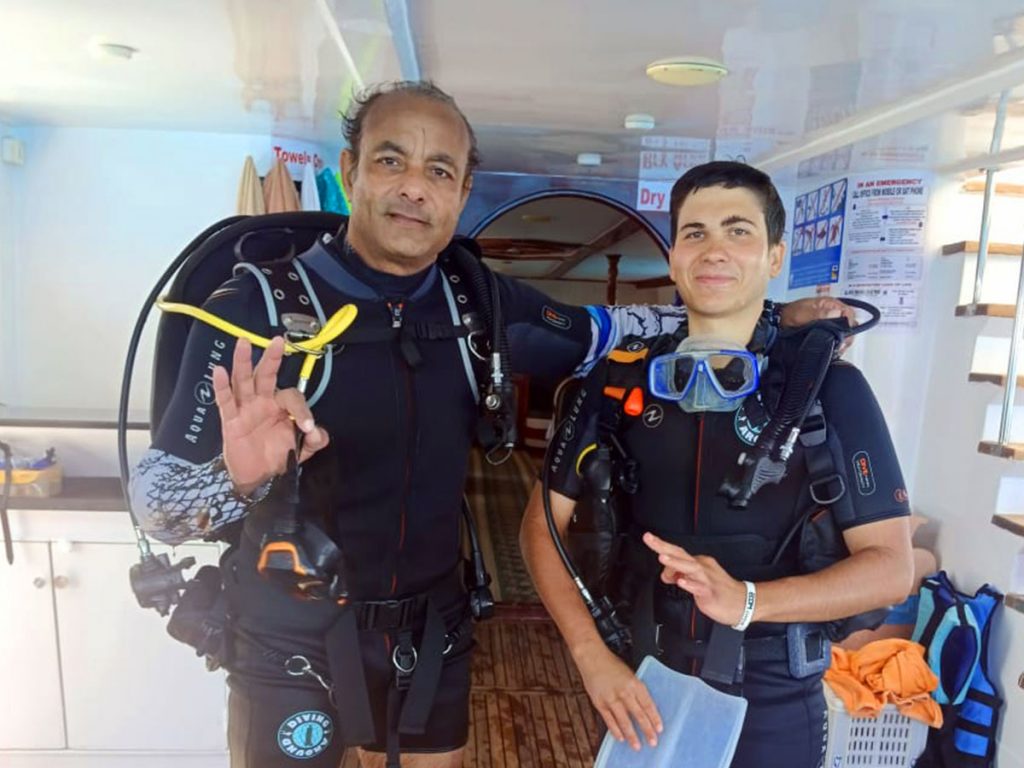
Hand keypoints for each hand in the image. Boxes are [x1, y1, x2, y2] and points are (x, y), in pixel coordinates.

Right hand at [212, 336, 328, 494]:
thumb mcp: (302, 449)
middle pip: (266, 375)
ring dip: (243, 362)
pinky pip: (225, 401)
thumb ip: (314, 440)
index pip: (292, 397)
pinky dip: (221, 386)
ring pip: (243, 381)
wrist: (259, 479)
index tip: (307, 428)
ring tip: (243, 343)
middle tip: (277, 341)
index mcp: (282, 406)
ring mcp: (245, 409)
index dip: (302, 410)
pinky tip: (219, 370)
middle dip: (271, 359)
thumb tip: (317, 432)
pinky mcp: (230, 420)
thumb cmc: (278, 456)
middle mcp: (263, 401)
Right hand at [573, 639, 661, 750]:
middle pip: (639, 715)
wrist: (592, 657)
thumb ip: (637, 690)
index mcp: (635, 683)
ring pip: (624, 721)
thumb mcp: (630, 674)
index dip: (654, 718)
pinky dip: (615, 730)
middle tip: (653, 741)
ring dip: (631, 735)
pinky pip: (609, 720)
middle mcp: (624, 692)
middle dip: (647, 730)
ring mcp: (611, 698)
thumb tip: (645, 708)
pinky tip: (620, 738)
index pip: (648, 704)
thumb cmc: (611, 665)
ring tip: (637, 746)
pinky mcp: (599, 703)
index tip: (659, 729)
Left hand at [643, 532, 747, 626]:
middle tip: (649, 538)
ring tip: (662, 558)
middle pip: (680, 554)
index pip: (677, 553)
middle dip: (663, 546)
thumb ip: (680, 576)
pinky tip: (681, 582)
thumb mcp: (696, 581)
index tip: (649, 541)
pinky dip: (690, 584)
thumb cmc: (721, 591)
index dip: (662, 548)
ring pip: (690, 568)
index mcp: (698, 563)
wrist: (744, 602)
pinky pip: (699, 587)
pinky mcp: (711, 593)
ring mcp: (707, 579)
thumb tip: (666, 574)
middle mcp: (702, 568)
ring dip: (675, 562)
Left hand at [779, 297, 857, 354]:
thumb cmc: (788, 314)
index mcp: (829, 304)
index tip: (844, 336)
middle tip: (839, 346)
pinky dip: (836, 346)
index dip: (849, 325)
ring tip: (834, 349)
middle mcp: (832, 313)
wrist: (777, 322)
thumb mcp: (801, 313)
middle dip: (847, 336)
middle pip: (850, 325)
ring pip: (845, 334)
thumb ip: (818, 314)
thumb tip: (836, 313)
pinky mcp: (826, 333)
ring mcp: (830, 323)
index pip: (849, 313)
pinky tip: (831, 350)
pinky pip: (837, 340)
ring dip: (841, 342)